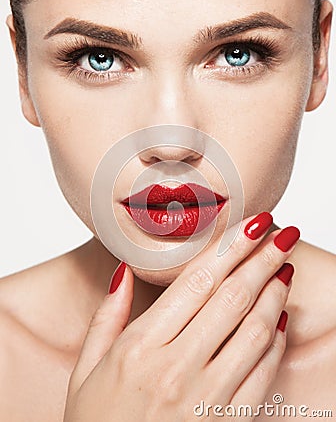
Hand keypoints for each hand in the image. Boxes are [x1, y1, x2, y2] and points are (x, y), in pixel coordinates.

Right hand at [63, 212, 298, 420]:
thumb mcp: (86, 370)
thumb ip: (107, 316)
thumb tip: (125, 271)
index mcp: (140, 348)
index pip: (196, 282)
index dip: (229, 248)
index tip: (251, 224)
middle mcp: (176, 369)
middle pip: (231, 298)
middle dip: (261, 259)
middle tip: (281, 234)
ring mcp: (205, 398)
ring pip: (253, 331)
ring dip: (274, 295)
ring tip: (283, 268)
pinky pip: (262, 375)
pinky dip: (275, 342)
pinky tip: (280, 320)